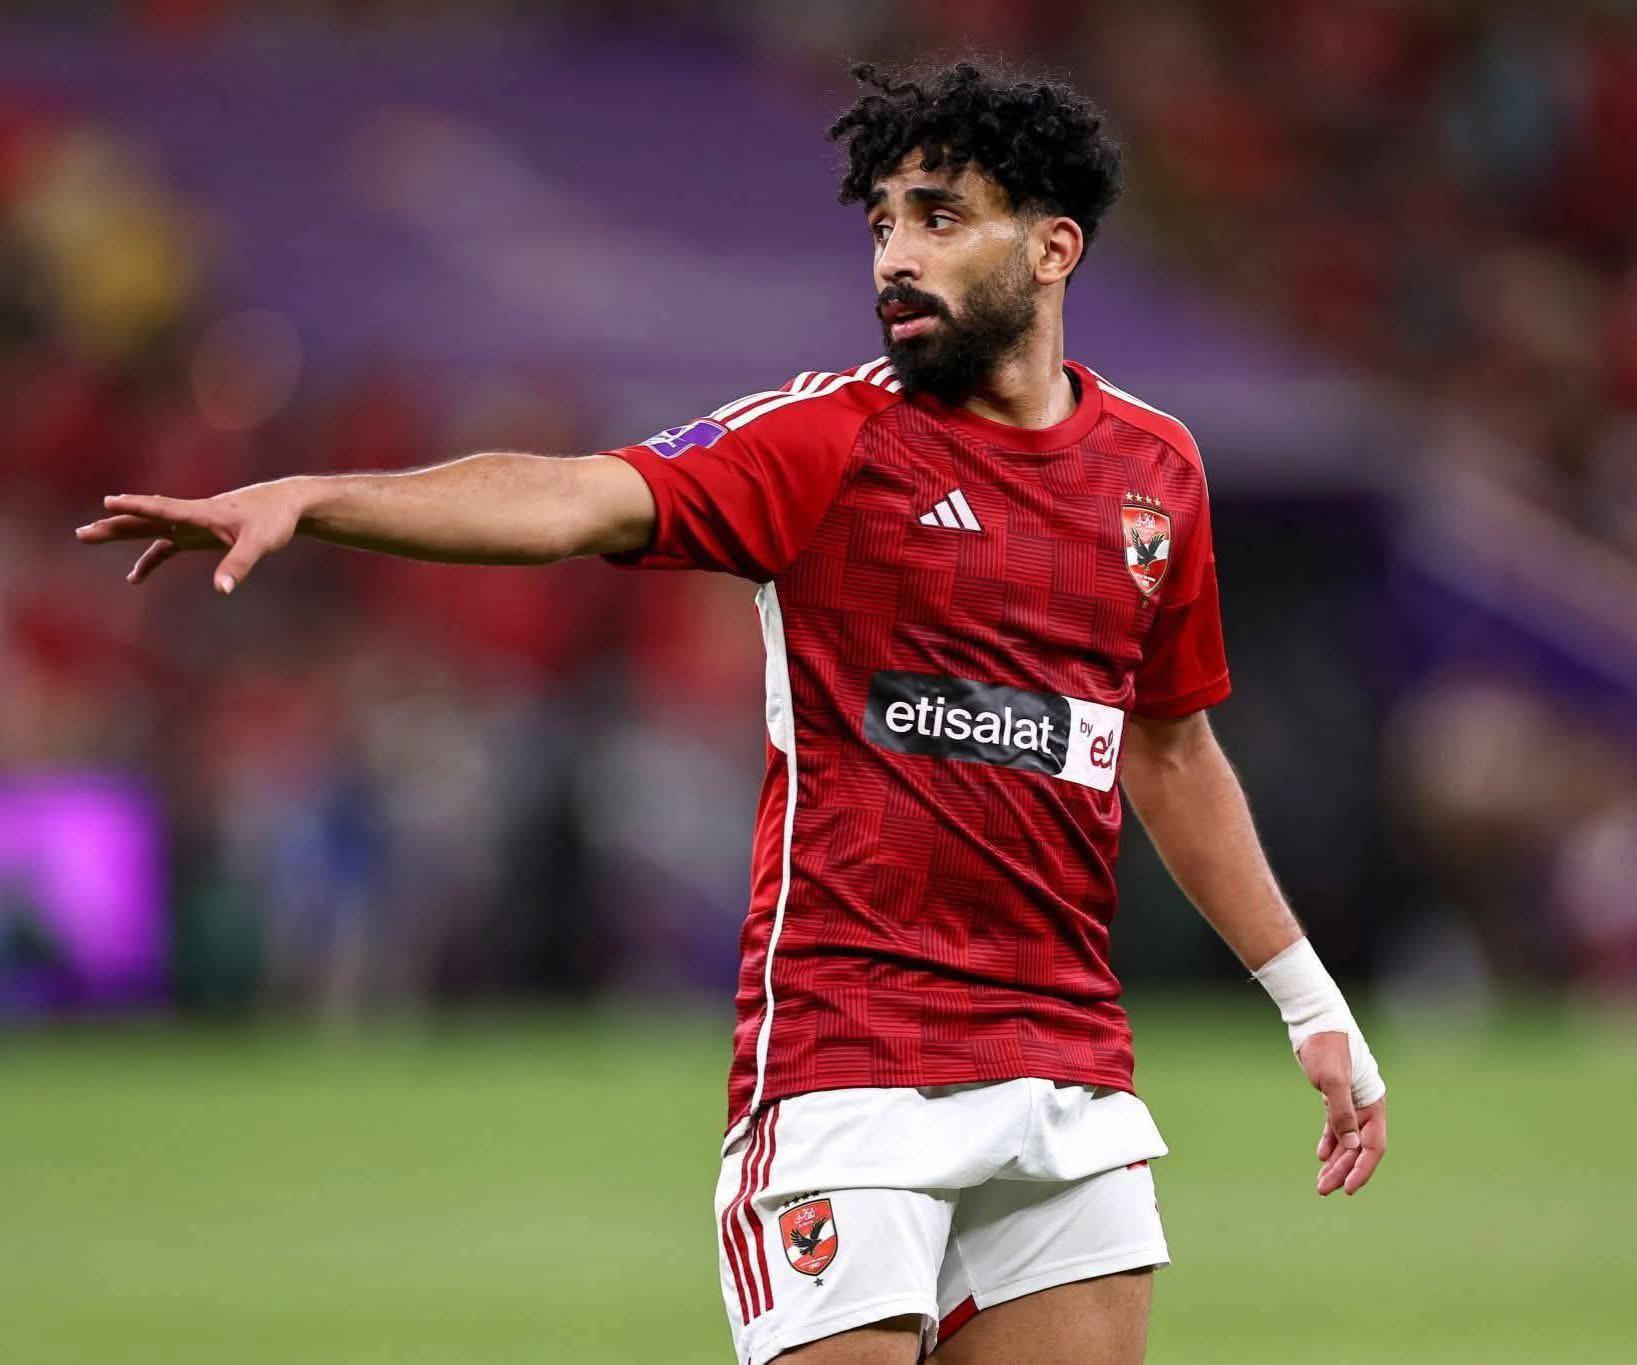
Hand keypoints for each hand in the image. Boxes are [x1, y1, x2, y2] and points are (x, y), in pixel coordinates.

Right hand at [75, 482, 307, 594]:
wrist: (287, 506)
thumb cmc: (274, 521)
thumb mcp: (259, 544)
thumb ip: (239, 565)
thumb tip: (222, 590)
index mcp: (201, 513)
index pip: (163, 509)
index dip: (137, 507)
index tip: (109, 502)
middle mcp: (190, 516)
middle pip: (146, 520)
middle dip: (115, 525)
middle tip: (82, 532)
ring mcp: (191, 526)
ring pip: (149, 529)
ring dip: (121, 533)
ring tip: (88, 536)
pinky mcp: (198, 535)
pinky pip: (166, 547)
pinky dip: (151, 560)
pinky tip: (135, 578)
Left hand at [1298, 1031, 1386, 1195]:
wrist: (1313, 1021)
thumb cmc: (1326, 1046)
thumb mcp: (1333, 1080)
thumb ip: (1342, 1113)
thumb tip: (1352, 1146)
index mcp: (1373, 1103)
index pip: (1373, 1146)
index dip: (1362, 1169)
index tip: (1348, 1188)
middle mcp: (1365, 1106)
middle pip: (1358, 1148)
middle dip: (1343, 1170)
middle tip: (1324, 1189)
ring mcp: (1351, 1101)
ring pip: (1346, 1140)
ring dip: (1335, 1161)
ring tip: (1321, 1182)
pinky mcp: (1334, 1095)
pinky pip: (1336, 1126)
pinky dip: (1329, 1142)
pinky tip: (1321, 1156)